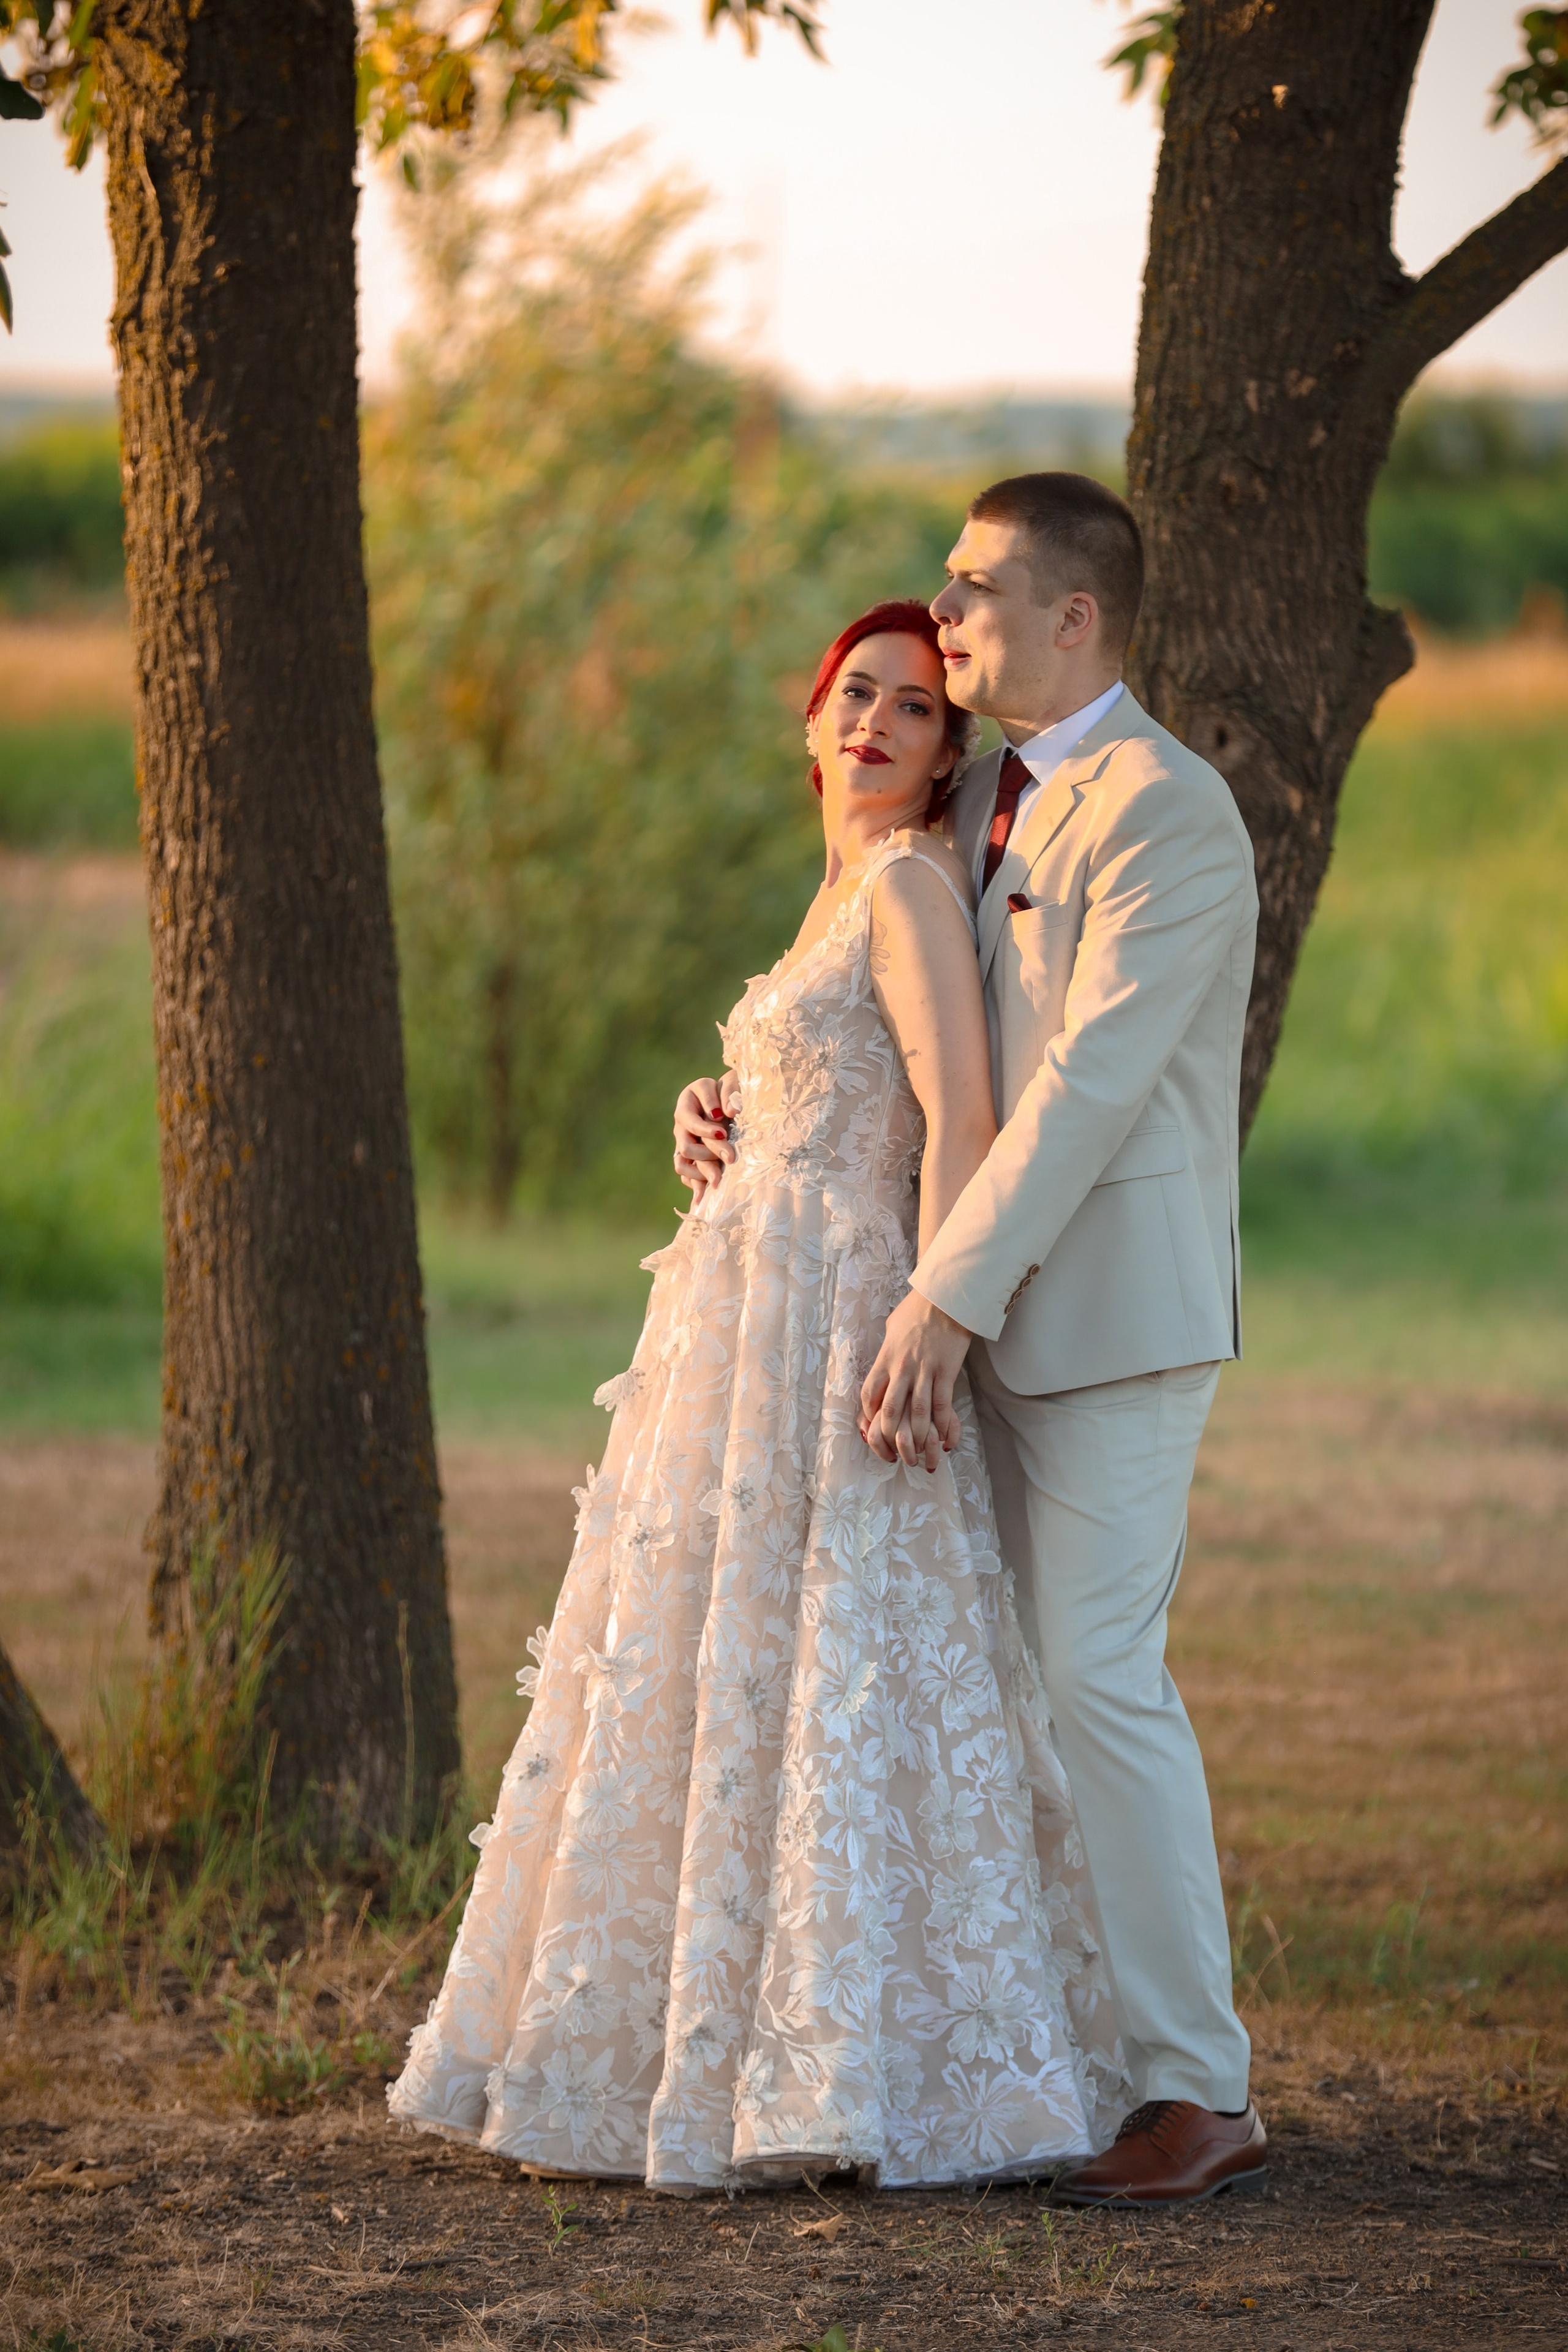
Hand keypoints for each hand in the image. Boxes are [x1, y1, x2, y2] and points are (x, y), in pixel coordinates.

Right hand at [674, 1072, 740, 1196]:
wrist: (732, 1101)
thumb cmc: (732, 1089)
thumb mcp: (732, 1083)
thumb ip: (729, 1092)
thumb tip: (727, 1112)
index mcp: (687, 1102)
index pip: (690, 1120)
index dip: (705, 1129)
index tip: (724, 1132)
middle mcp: (681, 1124)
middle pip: (687, 1146)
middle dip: (709, 1154)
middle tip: (731, 1158)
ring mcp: (683, 1141)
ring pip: (683, 1164)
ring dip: (701, 1173)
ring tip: (719, 1180)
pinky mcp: (690, 1156)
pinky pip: (686, 1176)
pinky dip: (696, 1186)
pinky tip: (706, 1196)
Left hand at [859, 1290, 972, 1471]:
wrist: (947, 1297)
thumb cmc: (918, 1309)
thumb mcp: (892, 1328)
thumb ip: (887, 1349)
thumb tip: (884, 1361)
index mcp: (885, 1357)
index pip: (869, 1393)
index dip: (868, 1416)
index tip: (873, 1428)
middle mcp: (902, 1367)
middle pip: (890, 1410)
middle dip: (890, 1437)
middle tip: (895, 1453)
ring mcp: (925, 1371)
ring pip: (916, 1413)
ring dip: (917, 1438)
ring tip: (919, 1456)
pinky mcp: (947, 1372)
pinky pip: (943, 1405)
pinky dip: (944, 1426)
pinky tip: (945, 1440)